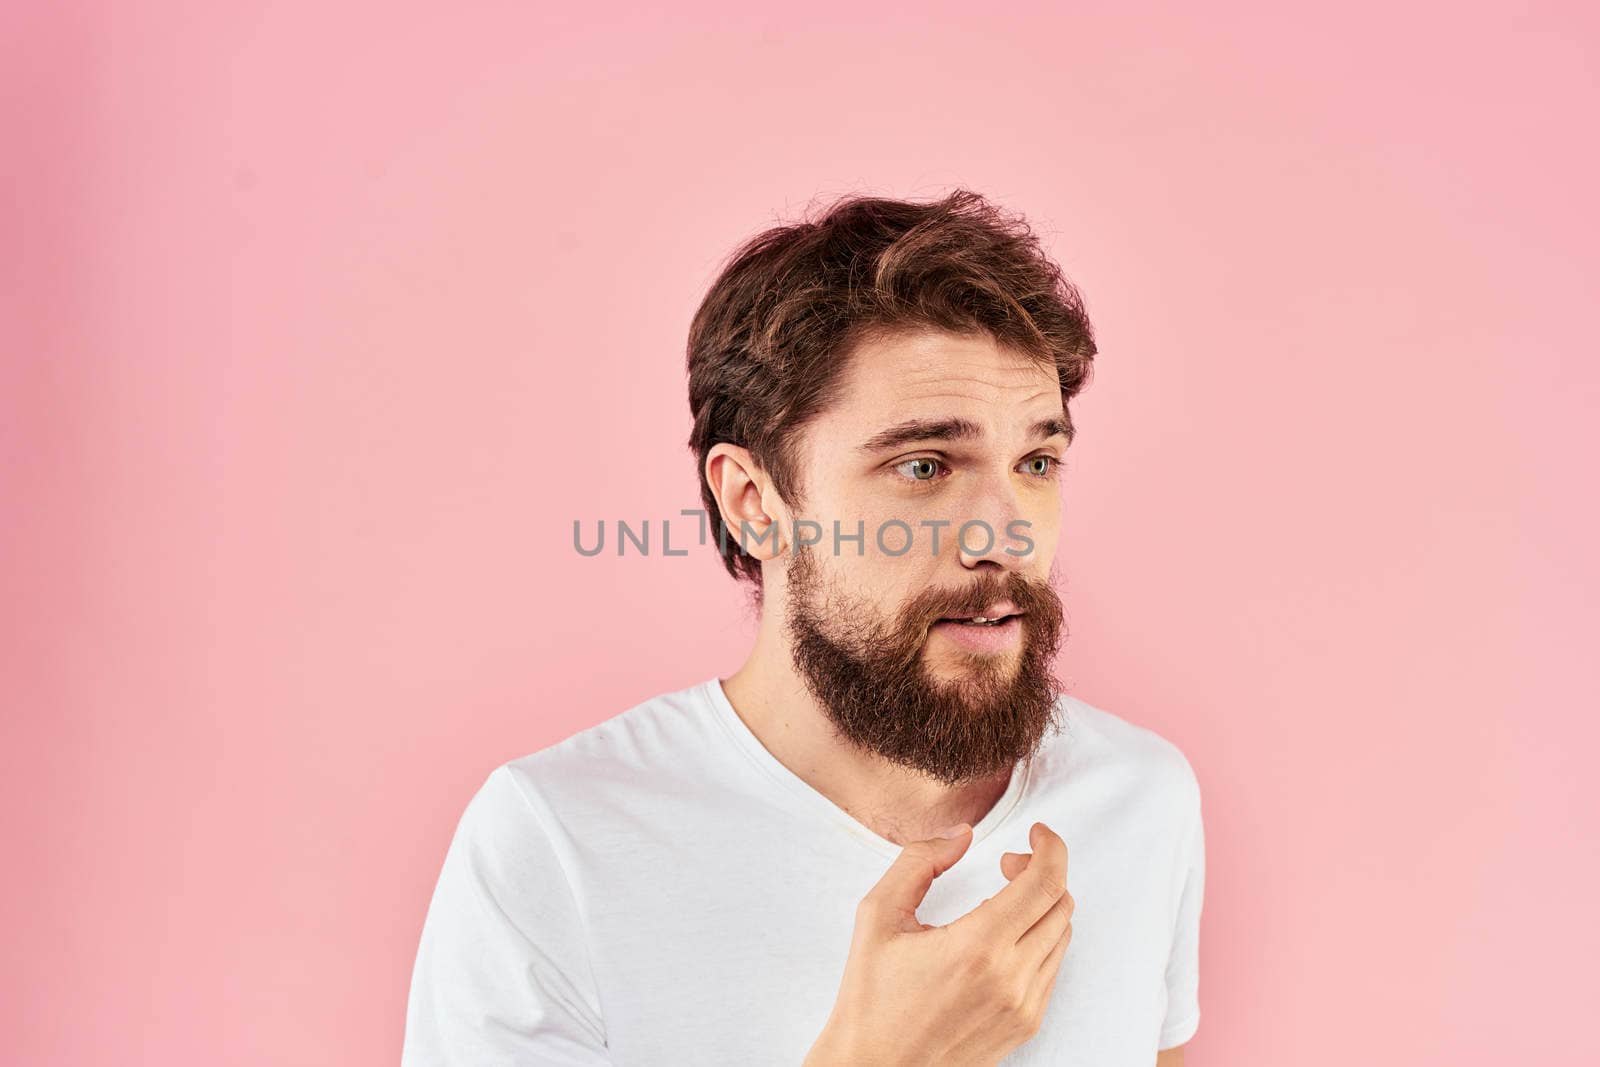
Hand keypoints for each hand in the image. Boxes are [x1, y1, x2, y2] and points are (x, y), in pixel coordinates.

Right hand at [802, 821, 1073, 1066]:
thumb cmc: (871, 999)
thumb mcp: (878, 916)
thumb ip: (920, 862)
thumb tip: (961, 836)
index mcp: (979, 946)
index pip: (1045, 882)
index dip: (1049, 847)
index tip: (1036, 834)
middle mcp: (1011, 978)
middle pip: (1060, 904)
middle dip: (1041, 871)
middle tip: (1007, 866)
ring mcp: (1023, 1006)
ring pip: (1062, 936)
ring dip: (1042, 906)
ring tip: (1001, 902)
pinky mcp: (1025, 1026)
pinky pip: (1052, 968)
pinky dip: (1038, 940)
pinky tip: (1003, 937)